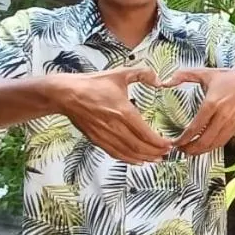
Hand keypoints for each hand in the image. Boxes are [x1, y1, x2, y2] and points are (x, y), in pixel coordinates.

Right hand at [47, 67, 171, 164]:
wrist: (65, 94)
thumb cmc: (92, 83)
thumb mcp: (120, 73)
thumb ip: (143, 74)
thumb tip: (160, 81)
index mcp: (123, 111)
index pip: (145, 133)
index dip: (158, 142)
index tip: (169, 144)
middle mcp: (114, 126)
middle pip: (138, 146)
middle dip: (155, 152)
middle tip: (167, 154)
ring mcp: (104, 135)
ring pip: (127, 152)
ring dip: (143, 158)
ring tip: (156, 159)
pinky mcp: (96, 139)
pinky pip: (114, 153)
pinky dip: (128, 159)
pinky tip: (137, 161)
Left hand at [171, 66, 234, 154]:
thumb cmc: (229, 78)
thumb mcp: (205, 73)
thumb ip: (184, 75)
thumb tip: (165, 82)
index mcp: (212, 103)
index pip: (195, 128)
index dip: (183, 139)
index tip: (175, 142)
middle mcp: (222, 116)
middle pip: (204, 140)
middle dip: (190, 148)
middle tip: (180, 149)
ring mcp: (230, 123)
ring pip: (214, 144)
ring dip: (201, 150)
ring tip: (189, 151)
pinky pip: (223, 142)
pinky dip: (212, 147)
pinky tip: (204, 147)